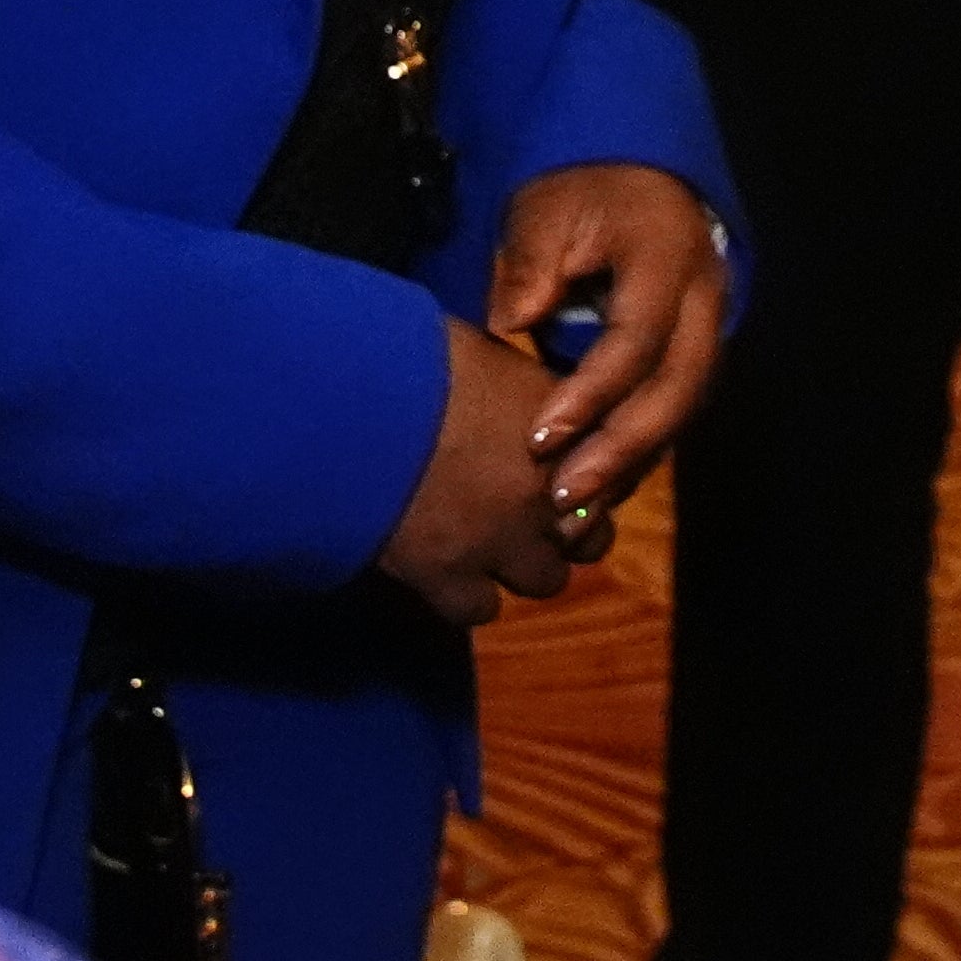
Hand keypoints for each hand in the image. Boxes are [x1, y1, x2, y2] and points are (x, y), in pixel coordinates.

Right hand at [375, 318, 579, 627]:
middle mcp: (545, 488)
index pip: (616, 468)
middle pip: (592, 535)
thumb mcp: (480, 350)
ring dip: (523, 564)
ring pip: (546, 580)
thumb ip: (515, 382)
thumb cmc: (407, 357)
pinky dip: (467, 595)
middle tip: (528, 511)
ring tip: (489, 543)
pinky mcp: (448, 577)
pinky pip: (479, 609)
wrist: (344, 406)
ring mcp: (501, 540)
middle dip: (565, 527)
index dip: (590, 472)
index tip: (565, 470)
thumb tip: (514, 385)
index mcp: (564, 425)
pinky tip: (446, 572)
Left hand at [490, 159, 732, 512]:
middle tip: (562, 494)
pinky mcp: (695, 351)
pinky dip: (639, 450)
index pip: (638, 339)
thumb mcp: (547, 210)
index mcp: (668, 257)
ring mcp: (708, 328)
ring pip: (684, 409)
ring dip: (633, 462)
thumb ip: (532, 263)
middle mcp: (704, 298)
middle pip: (677, 388)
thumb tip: (511, 320)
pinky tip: (597, 487)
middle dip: (622, 448)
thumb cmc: (583, 192)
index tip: (538, 436)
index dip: (591, 393)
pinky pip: (675, 409)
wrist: (636, 174)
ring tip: (575, 508)